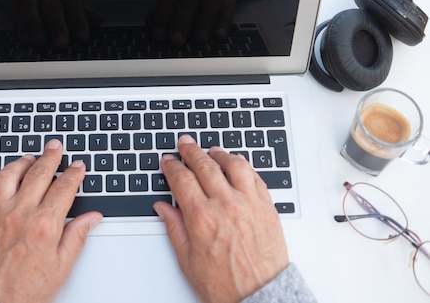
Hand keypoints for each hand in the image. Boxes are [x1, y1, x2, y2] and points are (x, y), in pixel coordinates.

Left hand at [0, 139, 102, 302]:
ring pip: (11, 174)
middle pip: (39, 173)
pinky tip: (9, 176)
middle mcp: (20, 213)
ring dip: (23, 162)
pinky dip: (3, 177)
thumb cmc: (25, 291)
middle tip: (56, 147)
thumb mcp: (62, 266)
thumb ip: (77, 236)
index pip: (64, 187)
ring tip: (31, 157)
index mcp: (44, 224)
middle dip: (51, 157)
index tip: (77, 167)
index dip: (73, 174)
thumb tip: (91, 218)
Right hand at [8, 0, 101, 46]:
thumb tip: (100, 20)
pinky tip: (25, 38)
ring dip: (36, 26)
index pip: (73, 3)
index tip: (83, 38)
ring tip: (41, 42)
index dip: (79, 21)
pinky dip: (20, 25)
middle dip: (57, 26)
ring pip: (31, 7)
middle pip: (53, 6)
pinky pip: (16, 11)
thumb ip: (82, 10)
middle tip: (62, 44)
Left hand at [148, 0, 236, 45]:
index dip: (162, 17)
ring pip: (210, 2)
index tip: (159, 36)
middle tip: (176, 41)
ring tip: (199, 39)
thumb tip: (149, 23)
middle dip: (181, 22)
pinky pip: (228, 8)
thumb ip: (161, 6)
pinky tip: (219, 36)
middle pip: (188, 0)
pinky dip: (223, 23)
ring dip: (204, 22)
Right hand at [153, 135, 288, 302]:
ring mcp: (249, 203)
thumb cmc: (226, 285)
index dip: (171, 166)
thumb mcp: (188, 260)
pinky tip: (237, 165)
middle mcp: (226, 205)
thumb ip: (174, 228)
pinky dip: (244, 166)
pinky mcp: (267, 207)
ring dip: (219, 154)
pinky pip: (255, 177)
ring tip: (212, 150)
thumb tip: (163, 208)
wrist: (261, 297)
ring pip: (234, 164)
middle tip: (185, 143)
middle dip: (191, 151)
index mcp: (201, 217)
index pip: (181, 179)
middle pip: (204, 165)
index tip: (168, 162)